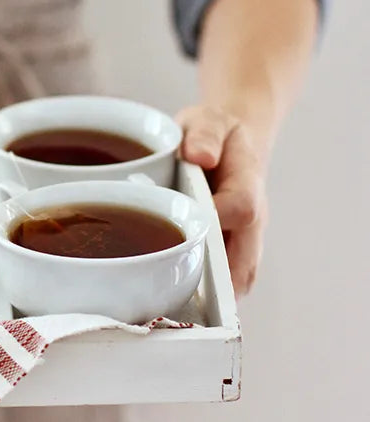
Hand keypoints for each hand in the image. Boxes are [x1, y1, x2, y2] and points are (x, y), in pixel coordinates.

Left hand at [177, 105, 268, 297]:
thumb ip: (204, 134)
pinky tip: (174, 295)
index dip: (212, 223)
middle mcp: (253, 218)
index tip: (179, 229)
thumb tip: (201, 155)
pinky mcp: (236, 250)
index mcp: (247, 183)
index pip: (241, 209)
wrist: (231, 139)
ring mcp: (247, 238)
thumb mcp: (207, 120)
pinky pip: (229, 281)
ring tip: (168, 301)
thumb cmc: (214, 132)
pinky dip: (207, 292)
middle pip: (244, 262)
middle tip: (168, 291)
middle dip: (210, 282)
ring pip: (240, 280)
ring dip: (210, 294)